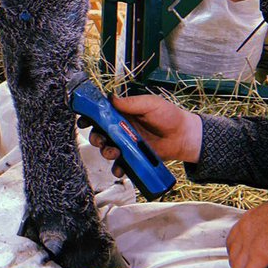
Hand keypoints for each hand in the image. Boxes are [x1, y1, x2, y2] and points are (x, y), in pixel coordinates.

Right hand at [85, 91, 201, 179]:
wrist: (183, 136)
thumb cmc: (169, 116)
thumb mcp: (150, 104)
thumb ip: (131, 103)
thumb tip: (111, 98)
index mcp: (123, 113)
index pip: (101, 114)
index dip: (90, 116)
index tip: (84, 120)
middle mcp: (121, 129)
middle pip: (100, 133)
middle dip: (95, 137)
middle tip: (100, 139)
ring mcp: (126, 144)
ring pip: (107, 150)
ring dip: (105, 152)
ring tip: (114, 152)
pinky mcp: (133, 158)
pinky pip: (120, 166)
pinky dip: (117, 169)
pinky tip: (120, 169)